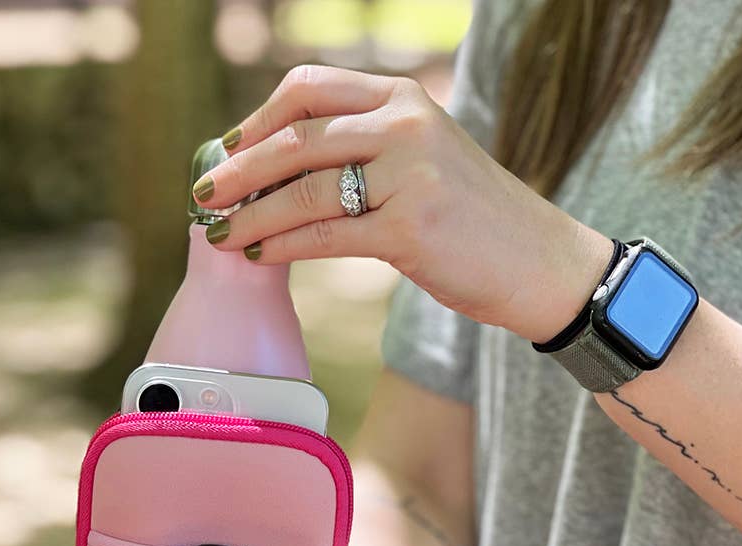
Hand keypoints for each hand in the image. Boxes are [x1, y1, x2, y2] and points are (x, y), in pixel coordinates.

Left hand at [193, 64, 611, 342]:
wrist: (539, 261)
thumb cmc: (470, 217)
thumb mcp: (421, 159)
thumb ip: (362, 149)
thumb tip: (281, 168)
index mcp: (401, 97)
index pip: (308, 89)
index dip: (257, 120)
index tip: (227, 149)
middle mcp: (405, 124)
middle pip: (296, 137)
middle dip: (239, 169)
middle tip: (203, 195)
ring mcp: (409, 174)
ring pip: (304, 190)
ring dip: (252, 214)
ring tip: (220, 235)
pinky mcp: (410, 229)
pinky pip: (326, 235)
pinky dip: (283, 245)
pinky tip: (258, 254)